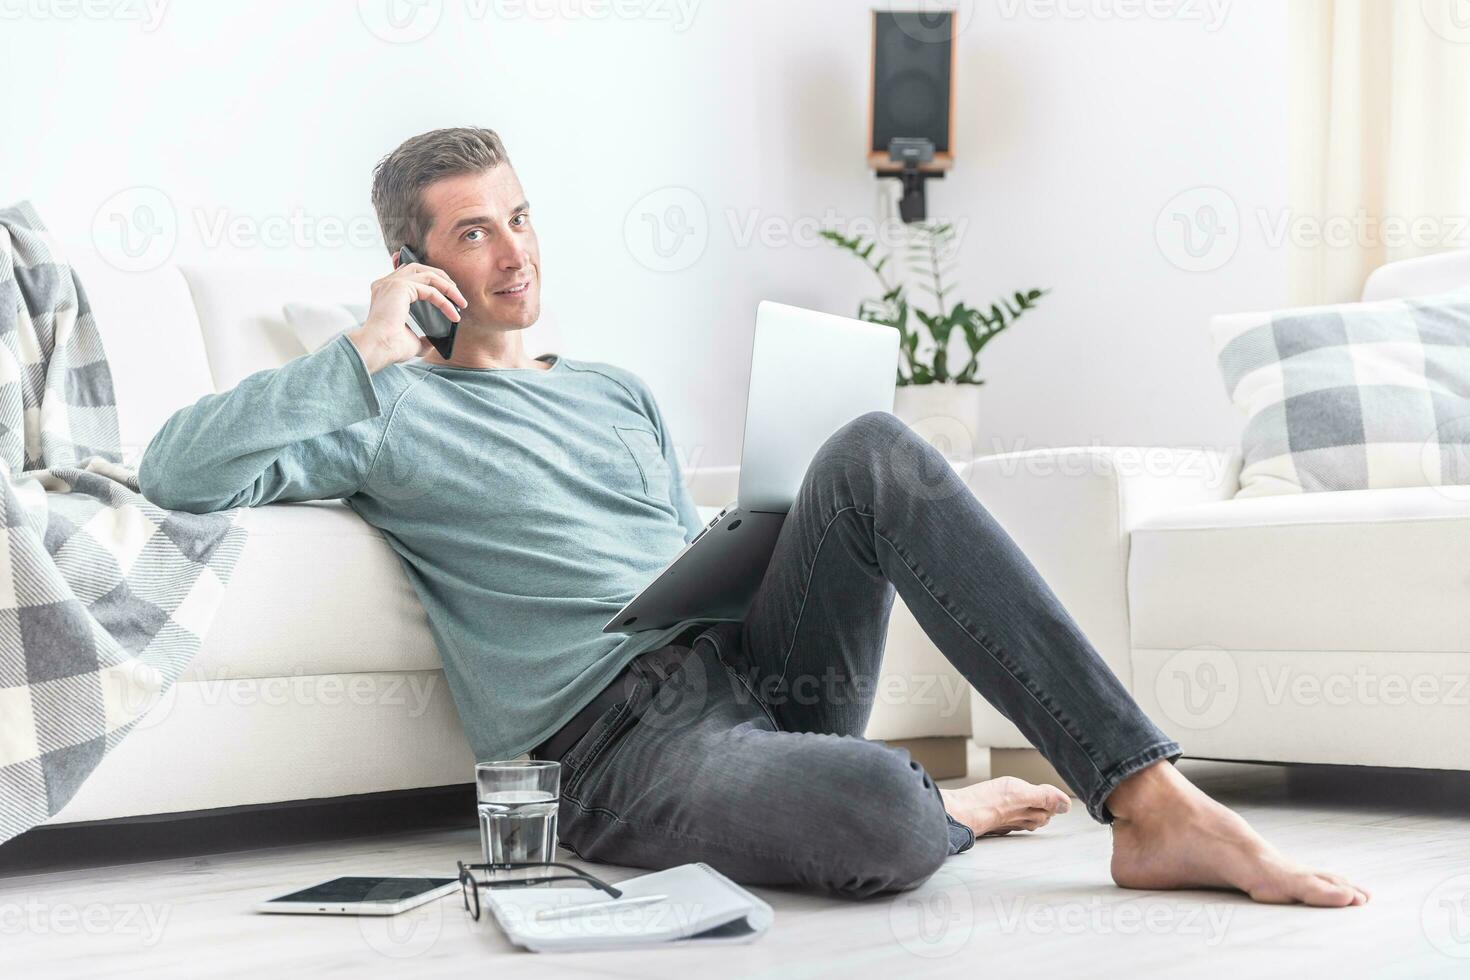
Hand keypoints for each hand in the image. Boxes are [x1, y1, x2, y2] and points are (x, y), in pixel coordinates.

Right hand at [347, 260, 467, 372]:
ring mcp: (392, 283)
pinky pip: (430, 289)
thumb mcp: (411, 340)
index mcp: (384, 292)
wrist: (377, 349)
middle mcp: (386, 284)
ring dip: (447, 286)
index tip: (448, 295)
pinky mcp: (400, 287)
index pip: (409, 276)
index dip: (430, 282)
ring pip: (427, 274)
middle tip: (456, 293)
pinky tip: (454, 314)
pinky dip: (445, 301)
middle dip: (441, 278)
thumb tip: (434, 341)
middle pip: (419, 268)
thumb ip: (422, 337)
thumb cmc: (389, 347)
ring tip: (461, 301)